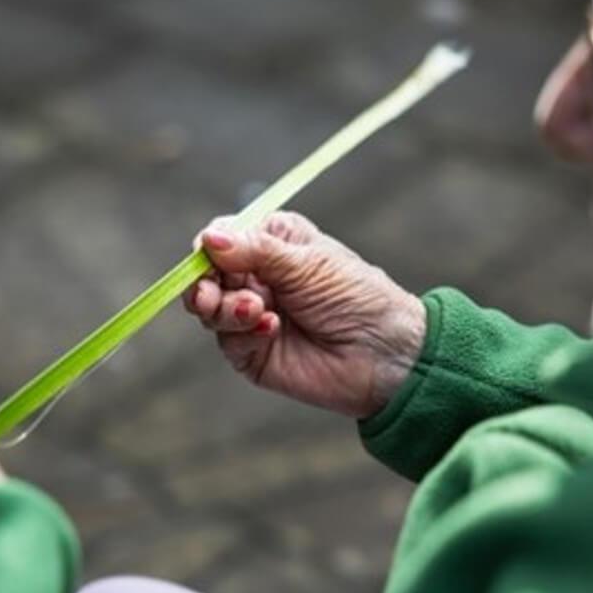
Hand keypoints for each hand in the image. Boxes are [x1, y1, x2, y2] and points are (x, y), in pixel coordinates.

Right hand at [184, 211, 425, 418]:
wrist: (387, 355)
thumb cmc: (358, 297)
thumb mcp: (307, 263)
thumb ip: (255, 251)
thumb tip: (208, 238)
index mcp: (271, 244)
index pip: (221, 238)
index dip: (208, 246)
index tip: (206, 252)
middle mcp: (257, 277)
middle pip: (206, 275)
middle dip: (206, 283)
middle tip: (212, 294)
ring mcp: (251, 316)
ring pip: (209, 309)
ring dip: (224, 308)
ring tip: (254, 310)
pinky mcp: (252, 352)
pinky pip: (228, 340)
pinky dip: (244, 333)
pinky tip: (272, 329)